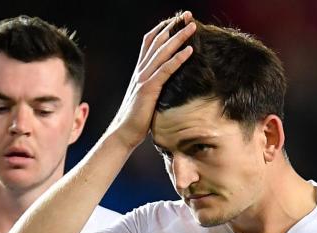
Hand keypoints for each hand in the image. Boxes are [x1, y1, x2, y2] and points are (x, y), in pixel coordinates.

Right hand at [106, 12, 196, 149]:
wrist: (123, 134)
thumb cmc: (137, 119)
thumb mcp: (147, 98)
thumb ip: (154, 87)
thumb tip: (167, 85)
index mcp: (140, 71)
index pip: (150, 42)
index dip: (163, 29)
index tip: (176, 20)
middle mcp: (140, 71)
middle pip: (157, 42)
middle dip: (173, 27)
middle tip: (188, 15)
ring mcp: (143, 79)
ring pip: (162, 52)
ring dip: (179, 38)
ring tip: (193, 27)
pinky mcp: (148, 89)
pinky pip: (166, 70)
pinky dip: (178, 59)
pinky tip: (189, 51)